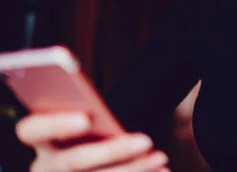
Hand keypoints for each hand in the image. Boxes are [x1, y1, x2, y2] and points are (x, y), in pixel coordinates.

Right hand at [15, 112, 169, 171]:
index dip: (55, 124)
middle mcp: (45, 167)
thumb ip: (92, 119)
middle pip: (72, 161)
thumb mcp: (87, 126)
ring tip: (160, 157)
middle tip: (146, 140)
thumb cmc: (94, 136)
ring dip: (132, 169)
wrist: (93, 164)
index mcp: (41, 140)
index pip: (31, 130)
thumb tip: (105, 116)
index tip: (85, 118)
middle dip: (111, 151)